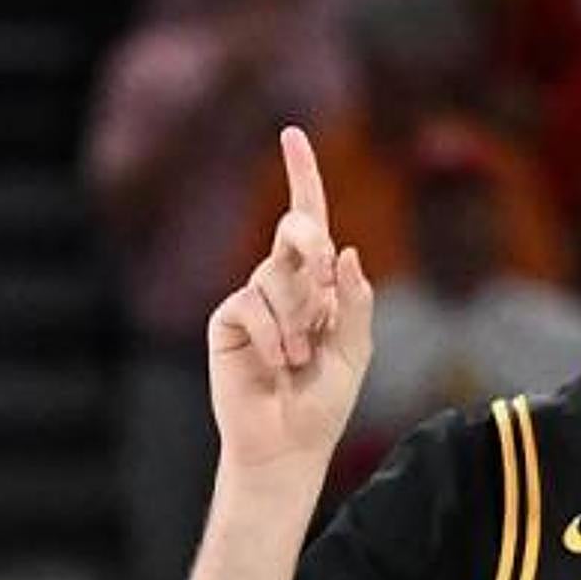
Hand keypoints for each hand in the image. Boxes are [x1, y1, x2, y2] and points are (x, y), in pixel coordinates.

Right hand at [207, 127, 373, 473]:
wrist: (288, 444)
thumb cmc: (323, 402)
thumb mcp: (355, 352)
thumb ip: (355, 304)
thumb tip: (346, 251)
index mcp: (318, 286)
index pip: (310, 223)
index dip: (303, 177)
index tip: (293, 135)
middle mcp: (284, 285)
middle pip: (293, 232)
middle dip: (307, 239)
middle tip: (319, 262)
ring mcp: (253, 300)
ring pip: (278, 276)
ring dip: (298, 321)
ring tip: (298, 360)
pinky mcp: (226, 320)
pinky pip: (252, 304)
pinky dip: (273, 334)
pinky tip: (277, 364)